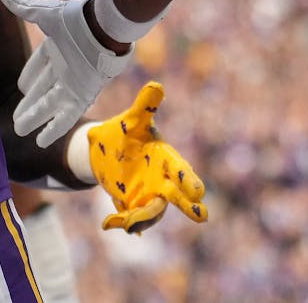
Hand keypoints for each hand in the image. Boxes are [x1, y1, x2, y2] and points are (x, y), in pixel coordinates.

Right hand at [0, 0, 131, 146]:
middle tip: (16, 119)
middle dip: (28, 105)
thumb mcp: (44, 14)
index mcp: (55, 49)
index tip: (21, 88)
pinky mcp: (81, 96)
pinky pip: (64, 117)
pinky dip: (53, 129)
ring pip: (48, 106)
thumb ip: (22, 5)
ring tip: (20, 131)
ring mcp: (71, 84)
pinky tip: (41, 141)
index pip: (37, 67)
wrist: (106, 29)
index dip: (28, 78)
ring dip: (35, 119)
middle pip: (41, 91)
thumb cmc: (76, 20)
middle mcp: (63, 69)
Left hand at [87, 81, 206, 232]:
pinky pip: (132, 218)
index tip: (198, 192)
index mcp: (166, 158)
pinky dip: (122, 221)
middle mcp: (162, 180)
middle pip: (177, 195)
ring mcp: (149, 195)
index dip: (189, 180)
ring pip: (153, 211)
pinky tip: (108, 222)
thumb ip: (144, 106)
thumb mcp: (133, 119)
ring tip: (126, 222)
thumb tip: (156, 85)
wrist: (106, 149)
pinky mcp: (133, 205)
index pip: (181, 170)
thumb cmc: (127, 132)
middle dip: (188, 205)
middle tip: (201, 215)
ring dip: (143, 219)